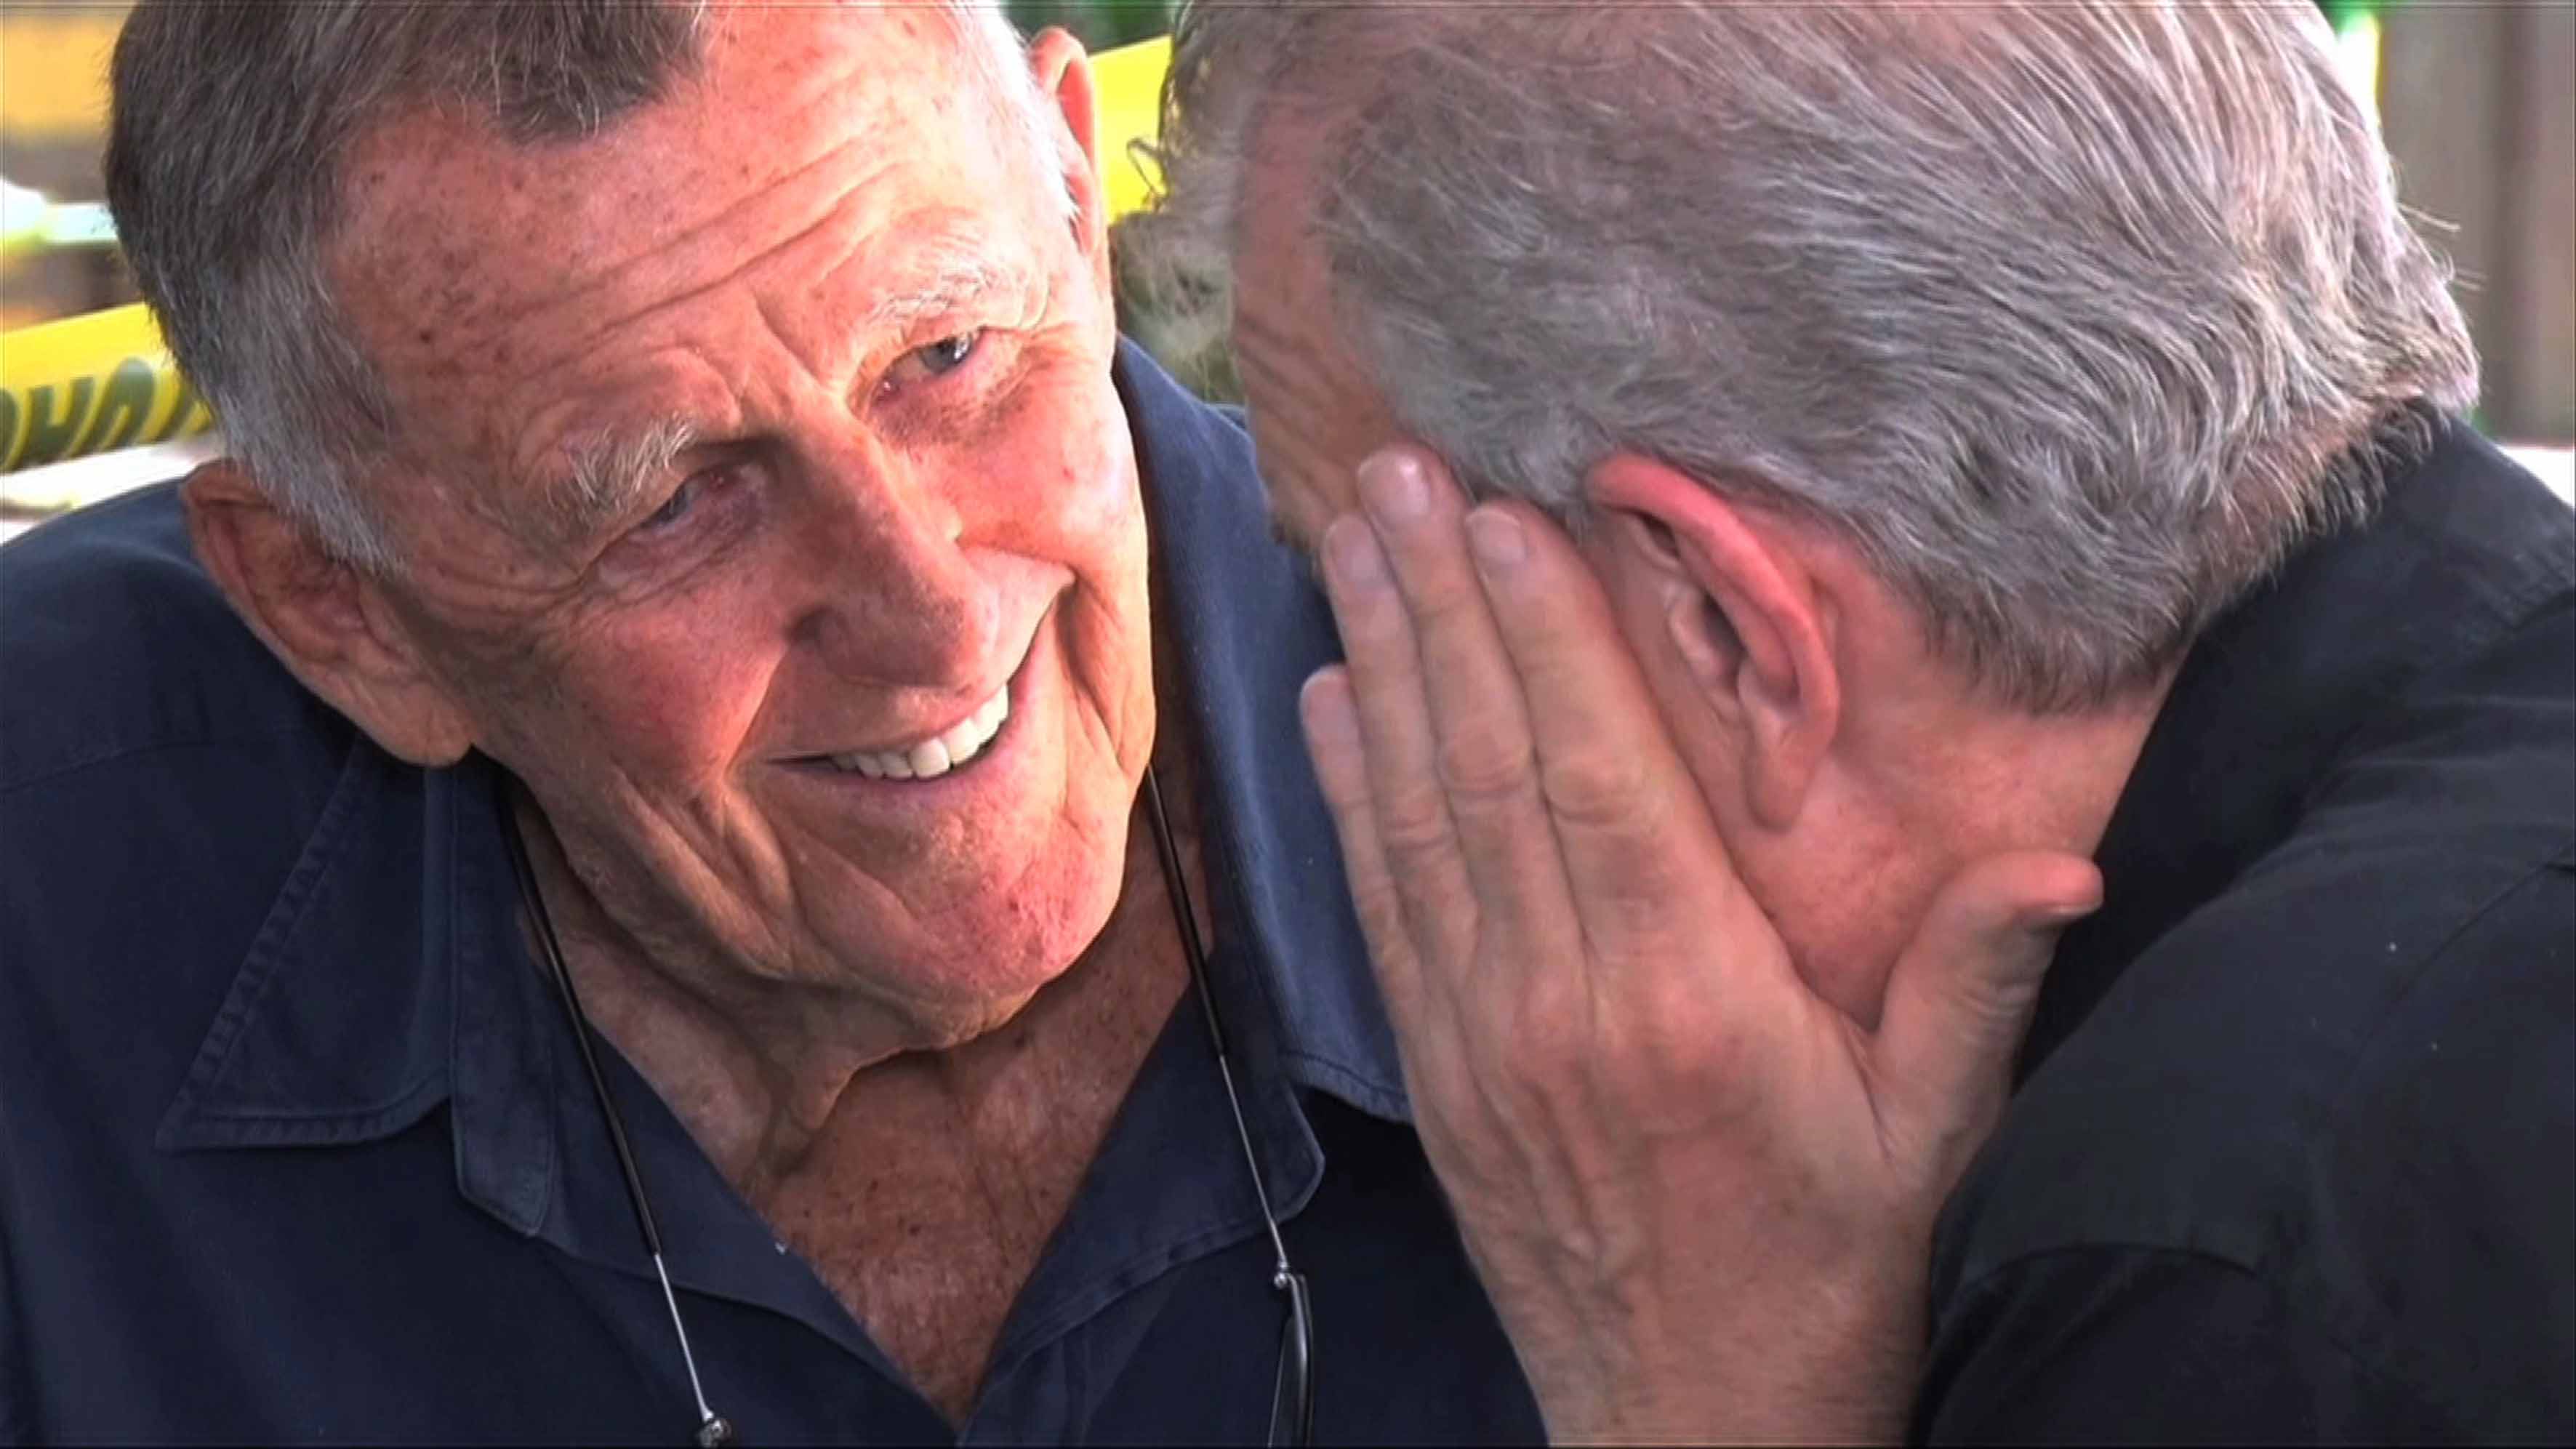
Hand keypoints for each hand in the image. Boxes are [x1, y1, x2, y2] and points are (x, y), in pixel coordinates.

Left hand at [1300, 447, 2100, 1443]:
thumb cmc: (1833, 1275)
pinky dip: (1350, 794)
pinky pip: (1384, 904)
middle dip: (1442, 607)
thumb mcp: (1935, 1139)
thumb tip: (2059, 865)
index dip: (1544, 638)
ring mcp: (1484, 1034)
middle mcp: (1563, 1000)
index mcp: (1689, 998)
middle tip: (1395, 471)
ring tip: (1352, 540)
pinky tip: (1329, 700)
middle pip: (1488, 766)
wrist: (1693, 1425)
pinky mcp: (1442, 1071)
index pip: (1598, 778)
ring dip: (1381, 668)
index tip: (1505, 516)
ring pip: (1418, 815)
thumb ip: (1973, 987)